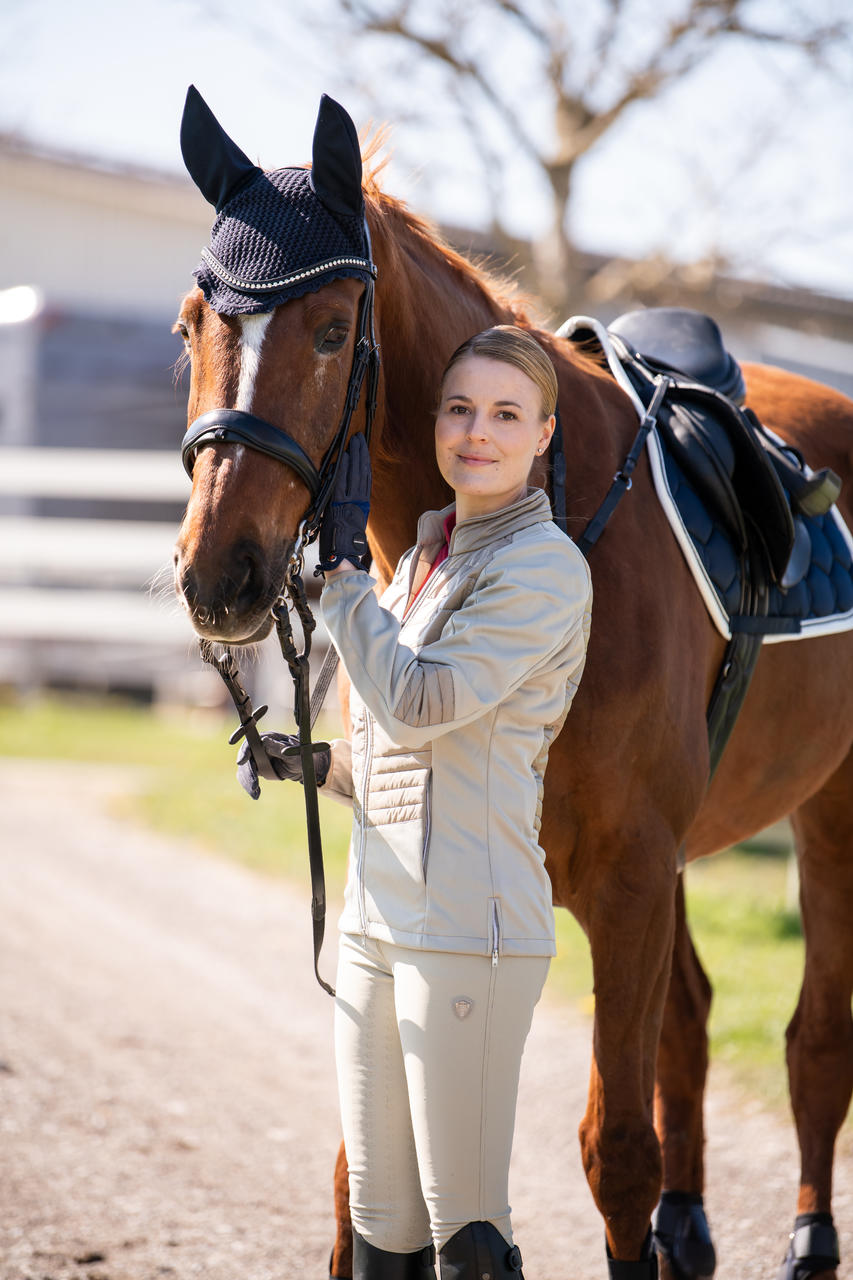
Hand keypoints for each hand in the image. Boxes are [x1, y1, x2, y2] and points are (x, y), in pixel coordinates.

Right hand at [236, 732, 330, 798]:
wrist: (301, 766)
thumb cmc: (299, 755)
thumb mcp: (292, 752)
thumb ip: (278, 747)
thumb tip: (264, 740)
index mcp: (266, 738)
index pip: (250, 743)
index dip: (244, 752)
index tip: (241, 762)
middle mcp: (257, 747)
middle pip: (246, 758)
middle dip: (248, 773)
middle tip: (253, 785)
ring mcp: (255, 758)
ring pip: (244, 769)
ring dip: (248, 782)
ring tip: (255, 793)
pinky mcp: (255, 768)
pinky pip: (247, 777)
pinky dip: (249, 786)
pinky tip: (255, 794)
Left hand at [317, 433, 370, 571]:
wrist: (343, 554)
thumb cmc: (343, 543)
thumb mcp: (349, 522)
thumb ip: (349, 508)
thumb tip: (344, 497)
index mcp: (363, 505)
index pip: (365, 479)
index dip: (364, 462)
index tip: (363, 449)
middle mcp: (359, 501)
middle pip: (362, 472)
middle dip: (361, 454)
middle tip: (359, 438)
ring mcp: (350, 502)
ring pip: (354, 475)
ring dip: (354, 456)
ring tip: (353, 442)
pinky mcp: (339, 504)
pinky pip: (341, 483)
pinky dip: (343, 469)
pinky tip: (344, 457)